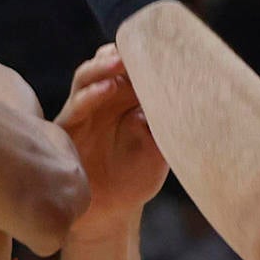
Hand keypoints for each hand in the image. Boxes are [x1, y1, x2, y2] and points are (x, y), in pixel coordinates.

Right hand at [55, 45, 168, 243]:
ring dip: (102, 67)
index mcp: (125, 99)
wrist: (110, 214)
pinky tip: (107, 89)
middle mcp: (102, 100)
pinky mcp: (67, 130)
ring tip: (119, 62)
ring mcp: (82, 112)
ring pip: (86, 77)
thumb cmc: (135, 178)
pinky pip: (75, 106)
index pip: (130, 65)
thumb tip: (192, 101)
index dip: (142, 53)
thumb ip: (169, 125)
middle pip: (105, 63)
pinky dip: (90, 95)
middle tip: (138, 46)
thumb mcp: (161, 149)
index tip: (160, 45)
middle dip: (119, 52)